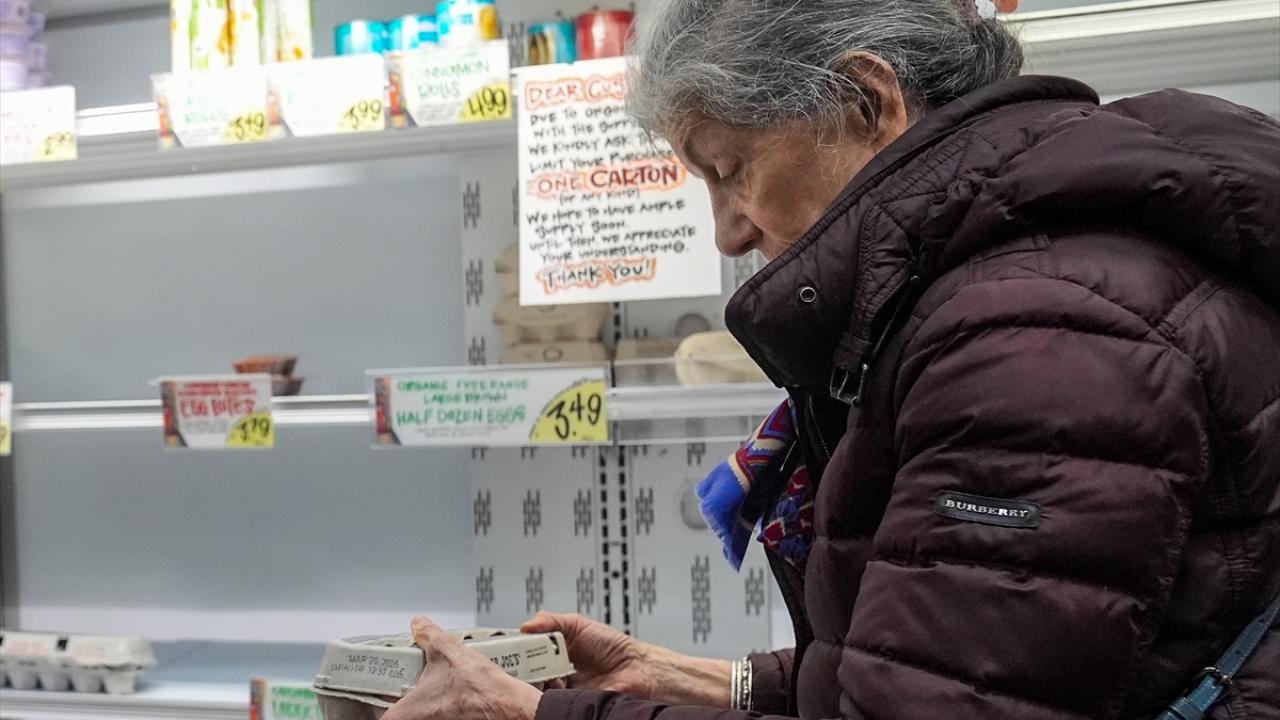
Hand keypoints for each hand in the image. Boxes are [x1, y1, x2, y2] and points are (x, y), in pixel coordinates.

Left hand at [382, 616, 541, 719]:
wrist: (511, 708)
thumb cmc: (479, 690)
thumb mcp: (448, 651)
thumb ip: (428, 635)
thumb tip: (419, 625)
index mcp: (403, 715)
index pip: (379, 711)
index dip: (382, 697)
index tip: (388, 687)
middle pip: (401, 714)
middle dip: (410, 699)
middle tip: (420, 686)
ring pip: (424, 717)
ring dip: (429, 706)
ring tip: (443, 691)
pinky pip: (440, 719)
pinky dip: (444, 711)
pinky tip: (457, 699)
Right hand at [520, 612, 729, 706]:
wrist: (638, 672)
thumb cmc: (615, 648)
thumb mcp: (579, 625)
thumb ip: (551, 620)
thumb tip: (526, 624)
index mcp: (555, 653)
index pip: (526, 654)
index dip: (513, 652)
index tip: (501, 649)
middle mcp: (555, 673)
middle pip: (525, 674)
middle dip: (517, 668)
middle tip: (511, 663)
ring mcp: (560, 692)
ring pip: (533, 690)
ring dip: (531, 682)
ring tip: (536, 672)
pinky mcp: (567, 706)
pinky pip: (549, 703)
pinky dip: (546, 696)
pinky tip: (552, 686)